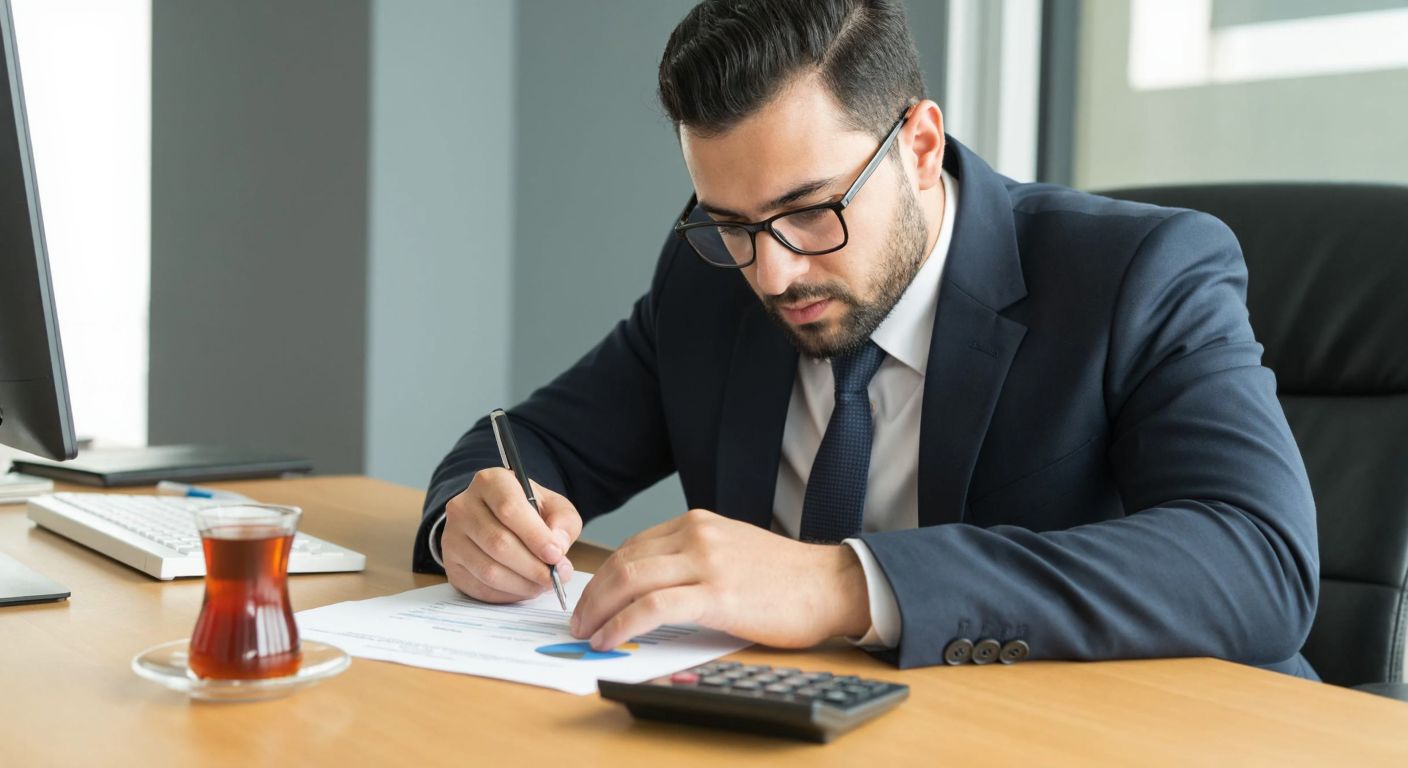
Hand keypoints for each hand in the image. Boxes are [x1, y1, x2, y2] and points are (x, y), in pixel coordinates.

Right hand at [441, 468, 581, 602]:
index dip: (535, 536)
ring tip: (543, 584)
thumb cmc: (529, 510)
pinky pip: (479, 587)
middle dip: (532, 566)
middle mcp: (463, 506)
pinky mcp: (450, 564)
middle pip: (498, 543)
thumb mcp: (554, 506)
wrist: (496, 516)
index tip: (556, 555)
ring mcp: (452, 537)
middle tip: (555, 577)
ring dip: (522, 584)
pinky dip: (507, 594)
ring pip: (488, 570)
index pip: (509, 508)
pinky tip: (524, 588)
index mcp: (490, 482)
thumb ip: (563, 523)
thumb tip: (557, 549)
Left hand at [569, 509, 870, 650]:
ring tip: (587, 634)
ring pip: (631, 580)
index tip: (592, 600)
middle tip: (578, 620)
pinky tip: (610, 639)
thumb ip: (693, 561)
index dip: (604, 576)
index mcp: (698, 523)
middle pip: (624, 561)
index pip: (634, 546)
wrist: (831, 585)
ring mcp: (706, 562)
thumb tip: (649, 592)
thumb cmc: (786, 579)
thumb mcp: (732, 552)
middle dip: (592, 595)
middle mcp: (698, 535)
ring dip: (600, 610)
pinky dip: (622, 625)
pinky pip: (653, 607)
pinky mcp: (717, 594)